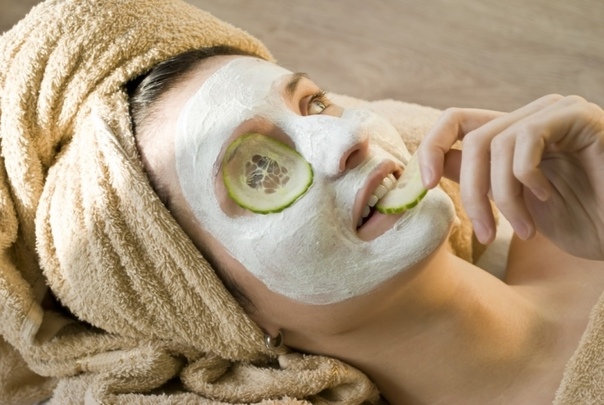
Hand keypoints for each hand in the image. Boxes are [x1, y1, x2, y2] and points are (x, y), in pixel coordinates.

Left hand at [418, 95, 603, 259]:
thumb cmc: (577, 220)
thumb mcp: (513, 202)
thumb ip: (478, 178)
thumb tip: (431, 166)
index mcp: (511, 133)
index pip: (454, 122)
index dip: (429, 148)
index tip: (420, 187)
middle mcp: (530, 117)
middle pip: (469, 139)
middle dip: (470, 193)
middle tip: (484, 233)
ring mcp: (555, 113)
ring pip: (493, 144)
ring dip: (501, 198)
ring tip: (522, 230)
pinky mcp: (579, 116)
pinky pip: (526, 140)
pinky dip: (526, 178)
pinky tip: (546, 198)